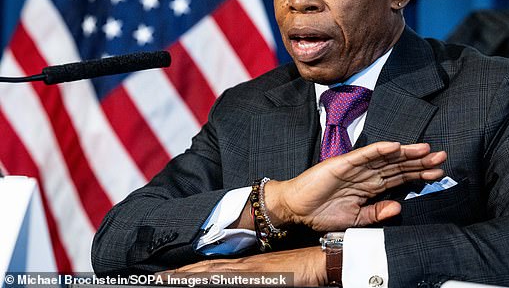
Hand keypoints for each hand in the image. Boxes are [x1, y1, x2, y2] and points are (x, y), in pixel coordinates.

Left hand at [159, 246, 325, 286]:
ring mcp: (248, 270)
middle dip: (180, 275)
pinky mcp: (255, 275)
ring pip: (209, 273)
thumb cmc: (303, 270)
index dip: (189, 272)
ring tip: (163, 279)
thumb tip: (255, 276)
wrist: (321, 260)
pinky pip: (223, 277)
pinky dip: (206, 277)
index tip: (168, 276)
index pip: (212, 269)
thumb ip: (261, 277)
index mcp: (248, 267)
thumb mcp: (276, 278)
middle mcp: (244, 266)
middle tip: (157, 278)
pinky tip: (191, 277)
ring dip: (186, 275)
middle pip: (205, 270)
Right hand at [268, 142, 445, 230]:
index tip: (438, 172)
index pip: (399, 177)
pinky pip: (364, 155)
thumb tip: (398, 207)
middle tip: (441, 157)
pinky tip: (394, 146)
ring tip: (425, 149)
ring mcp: (355, 167)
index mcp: (370, 186)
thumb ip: (377, 213)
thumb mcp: (356, 219)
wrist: (297, 209)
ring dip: (406, 153)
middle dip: (420, 161)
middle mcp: (366, 174)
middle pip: (398, 165)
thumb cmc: (322, 212)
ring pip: (385, 158)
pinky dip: (379, 150)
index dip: (418, 173)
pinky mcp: (343, 163)